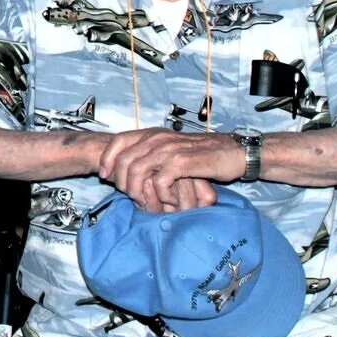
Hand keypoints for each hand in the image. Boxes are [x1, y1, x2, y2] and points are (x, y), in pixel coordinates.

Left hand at [97, 129, 239, 212]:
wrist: (232, 152)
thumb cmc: (201, 155)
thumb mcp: (172, 150)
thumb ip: (151, 154)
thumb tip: (127, 170)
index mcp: (153, 133)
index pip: (119, 140)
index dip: (107, 158)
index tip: (105, 176)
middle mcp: (158, 138)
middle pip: (124, 160)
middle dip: (122, 182)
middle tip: (131, 197)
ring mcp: (169, 149)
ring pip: (138, 171)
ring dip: (139, 192)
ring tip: (148, 203)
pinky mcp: (183, 162)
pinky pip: (160, 181)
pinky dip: (160, 195)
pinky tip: (170, 200)